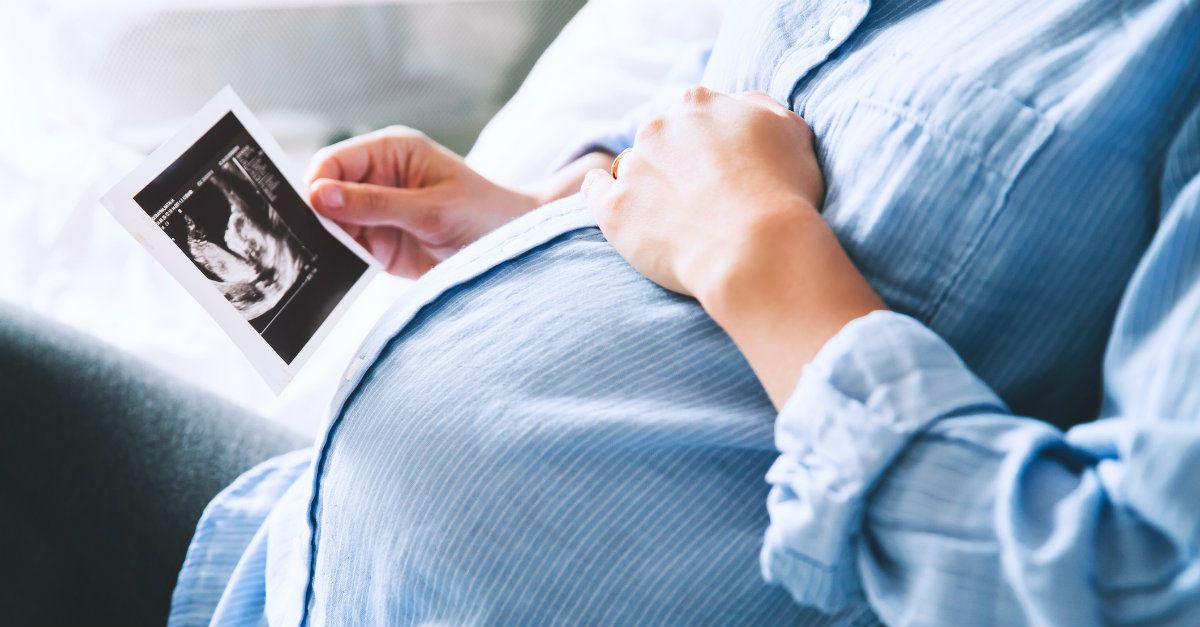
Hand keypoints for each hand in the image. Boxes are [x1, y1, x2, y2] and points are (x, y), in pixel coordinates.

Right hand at [308, 126, 594, 277]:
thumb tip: (320, 195)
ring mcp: (377, 213)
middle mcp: (378, 178)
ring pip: (332, 225)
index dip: (318, 185)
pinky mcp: (381, 245)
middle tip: (315, 241)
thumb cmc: (484, 215)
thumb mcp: (432, 209)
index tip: (314, 212)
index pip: (334, 161)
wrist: (514, 252)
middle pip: (326, 193)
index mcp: (391, 152)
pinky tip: (342, 271)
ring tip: (333, 259)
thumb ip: (376, 204)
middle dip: (318, 216)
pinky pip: (347, 251)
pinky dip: (341, 262)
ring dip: (329, 242)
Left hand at [582, 88, 884, 405]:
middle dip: (674, 160)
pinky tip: (611, 199)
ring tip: (670, 214)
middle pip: (660, 137)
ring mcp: (632, 167)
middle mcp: (658, 126)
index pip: (693, 112)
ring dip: (646, 182)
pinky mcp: (614, 208)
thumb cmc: (784, 193)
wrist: (755, 250)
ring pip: (631, 165)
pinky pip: (594, 189)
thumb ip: (759, 107)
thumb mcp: (791, 132)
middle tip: (698, 195)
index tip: (717, 165)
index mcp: (698, 103)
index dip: (706, 140)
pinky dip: (599, 191)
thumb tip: (739, 104)